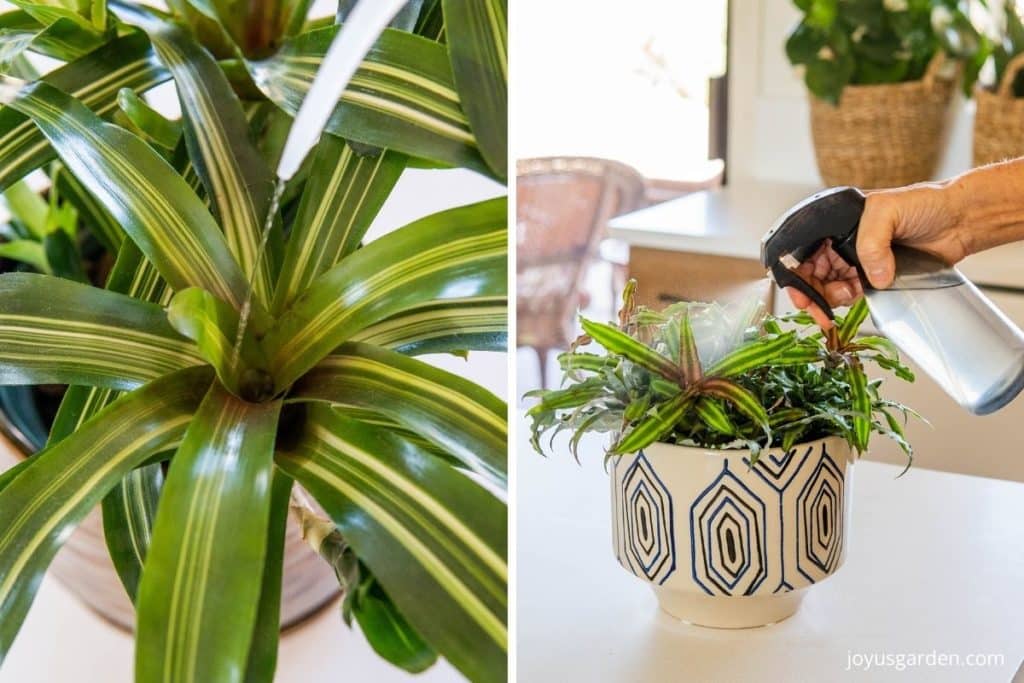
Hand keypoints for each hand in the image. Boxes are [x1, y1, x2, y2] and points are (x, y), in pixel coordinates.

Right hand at [787, 182, 969, 327]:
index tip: (800, 294)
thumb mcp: (888, 210)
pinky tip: (858, 294)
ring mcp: (855, 258)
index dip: (795, 272)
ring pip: (826, 285)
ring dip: (830, 297)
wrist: (959, 219)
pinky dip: (848, 299)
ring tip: (848, 295)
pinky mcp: (872, 275)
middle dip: (811, 293)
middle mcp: (840, 239)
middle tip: (820, 310)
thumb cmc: (925, 203)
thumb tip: (871, 279)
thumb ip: (872, 242)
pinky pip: (849, 292)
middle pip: (809, 272)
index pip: (801, 248)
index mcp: (835, 220)